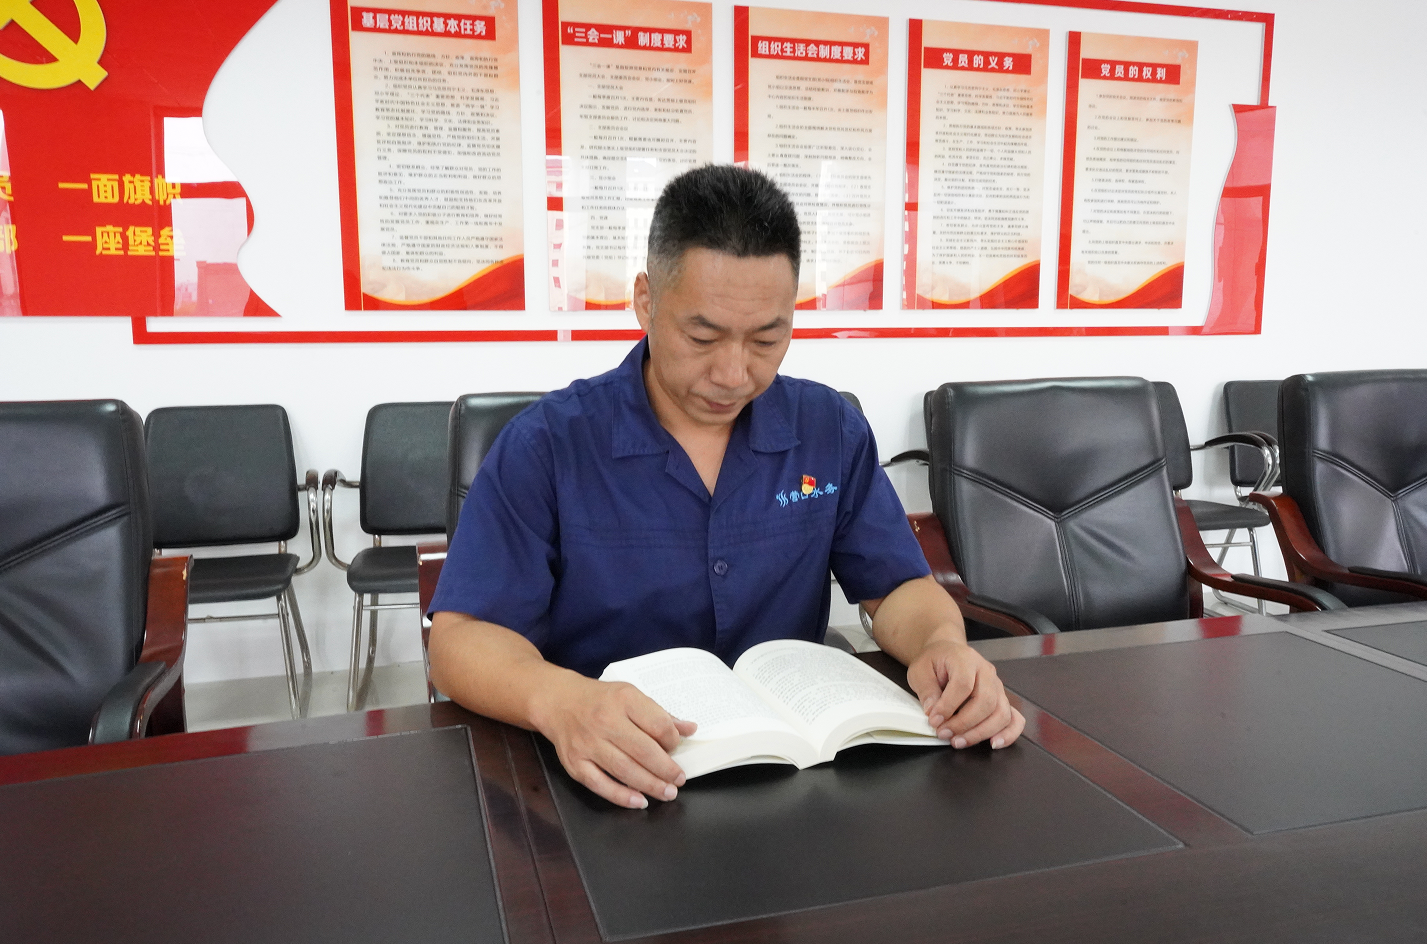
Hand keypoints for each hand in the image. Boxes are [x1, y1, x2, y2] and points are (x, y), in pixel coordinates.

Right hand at [532, 675, 697, 808]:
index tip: (676, 747)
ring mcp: (588, 743)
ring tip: (667, 792)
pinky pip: (600, 784)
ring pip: (624, 770)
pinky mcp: (575, 762)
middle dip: (666, 769)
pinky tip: (639, 801)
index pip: (657, 724)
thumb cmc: (599, 699)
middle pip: (643, 751)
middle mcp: (605, 721)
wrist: (558, 701)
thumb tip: (690, 729)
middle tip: (679, 780)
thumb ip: (659, 714)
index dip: (672, 740)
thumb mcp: (630, 695)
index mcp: (623, 699)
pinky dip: (621, 796)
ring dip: (650, 785)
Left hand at [906, 639, 1023, 749]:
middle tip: (943, 734)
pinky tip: (994, 743)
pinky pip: (1015, 718)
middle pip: (986, 701)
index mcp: (966, 659)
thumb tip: (933, 712)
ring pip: (1001, 713)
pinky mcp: (1002, 700)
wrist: (946, 653)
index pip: (963, 684)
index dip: (948, 706)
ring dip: (980, 732)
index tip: (934, 720)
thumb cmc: (934, 661)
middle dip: (964, 723)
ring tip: (958, 742)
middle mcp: (987, 672)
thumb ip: (926, 690)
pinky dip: (1008, 734)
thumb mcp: (920, 670)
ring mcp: (998, 687)